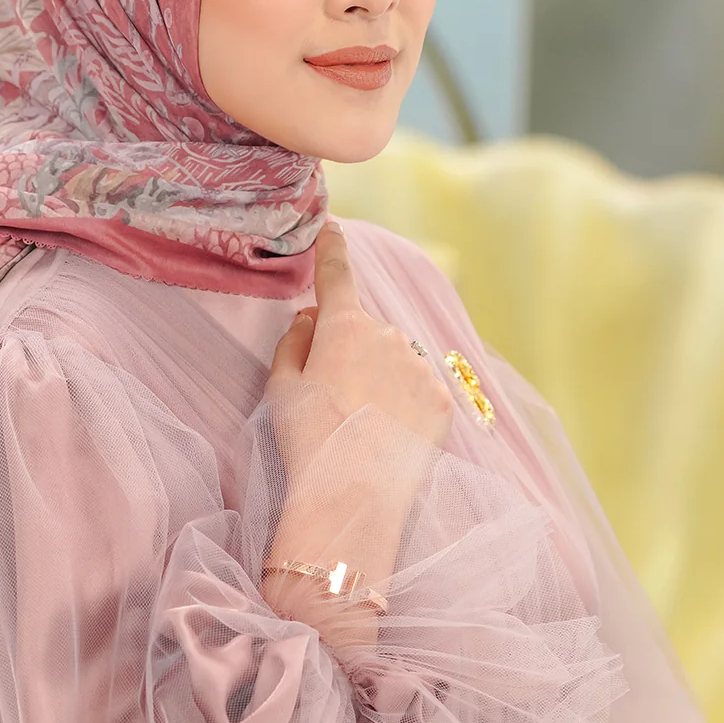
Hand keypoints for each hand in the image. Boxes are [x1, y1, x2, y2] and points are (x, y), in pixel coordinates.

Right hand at [266, 220, 453, 464]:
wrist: (354, 494)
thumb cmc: (308, 439)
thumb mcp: (281, 387)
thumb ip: (293, 343)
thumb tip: (309, 318)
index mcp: (343, 326)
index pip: (337, 275)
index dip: (332, 249)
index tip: (333, 229)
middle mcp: (388, 336)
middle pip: (366, 331)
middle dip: (352, 351)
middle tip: (334, 398)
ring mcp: (421, 367)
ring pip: (397, 361)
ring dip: (382, 379)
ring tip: (362, 425)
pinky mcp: (442, 400)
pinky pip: (420, 389)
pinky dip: (405, 404)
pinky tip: (387, 434)